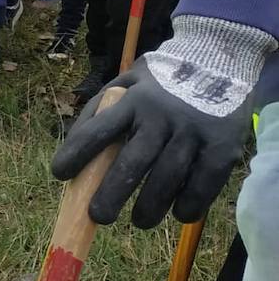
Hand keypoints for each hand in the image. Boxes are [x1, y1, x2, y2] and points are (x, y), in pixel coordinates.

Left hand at [50, 15, 272, 226]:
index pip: (98, 131)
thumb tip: (74, 146)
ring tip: (138, 222)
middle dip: (111, 194)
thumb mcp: (127, 80)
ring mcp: (193, 132)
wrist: (219, 59)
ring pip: (167, 179)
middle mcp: (161, 116)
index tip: (59, 174)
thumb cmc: (162, 79)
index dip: (76, 154)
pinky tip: (178, 214)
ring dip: (150, 207)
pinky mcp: (222, 147)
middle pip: (133, 163)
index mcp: (133, 100)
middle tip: (98, 217)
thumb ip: (102, 108)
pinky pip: (203, 184)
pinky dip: (189, 204)